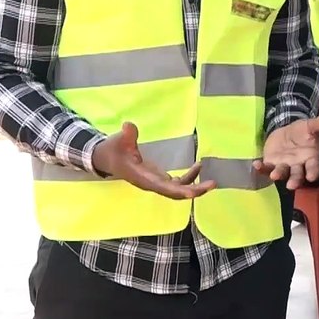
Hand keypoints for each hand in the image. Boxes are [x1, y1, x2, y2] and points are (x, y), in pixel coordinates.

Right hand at [92, 122, 214, 199]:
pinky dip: (189, 178)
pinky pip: (176, 182)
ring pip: (178, 189)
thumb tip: (129, 126)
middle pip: (175, 193)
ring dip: (195, 186)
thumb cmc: (113, 150)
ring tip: (212, 181)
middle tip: (212, 185)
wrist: (106, 158)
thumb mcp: (118, 141)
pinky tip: (198, 167)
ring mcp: (155, 182)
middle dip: (194, 191)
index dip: (179, 190)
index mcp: (143, 178)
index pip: (163, 187)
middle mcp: (151, 184)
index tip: (193, 192)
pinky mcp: (158, 178)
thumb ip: (126, 135)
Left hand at [255, 111, 318, 188]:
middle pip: (297, 175)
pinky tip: (256, 165)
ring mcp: (284, 166)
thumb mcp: (310, 126)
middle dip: (295, 180)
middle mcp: (297, 166)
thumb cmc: (302, 132)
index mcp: (310, 158)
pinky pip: (266, 168)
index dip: (313, 172)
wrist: (287, 132)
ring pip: (282, 173)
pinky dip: (261, 168)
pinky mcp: (271, 164)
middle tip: (291, 185)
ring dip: (278, 174)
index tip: (312, 177)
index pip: (313, 167)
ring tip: (274, 175)